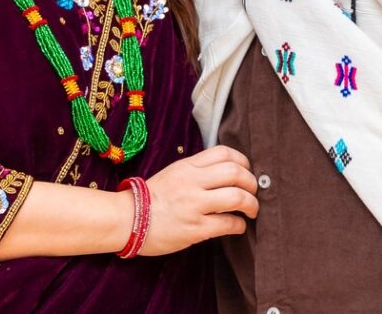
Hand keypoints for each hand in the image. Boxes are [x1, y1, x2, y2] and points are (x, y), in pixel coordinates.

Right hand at [138, 144, 258, 255]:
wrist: (127, 219)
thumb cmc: (150, 198)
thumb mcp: (173, 173)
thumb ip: (197, 170)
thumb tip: (226, 173)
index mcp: (187, 166)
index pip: (224, 153)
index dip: (243, 161)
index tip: (246, 171)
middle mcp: (192, 182)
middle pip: (235, 173)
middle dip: (252, 183)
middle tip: (253, 192)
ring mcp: (194, 205)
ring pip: (236, 197)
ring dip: (251, 204)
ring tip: (252, 210)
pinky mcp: (195, 228)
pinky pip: (228, 224)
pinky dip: (240, 225)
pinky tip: (238, 227)